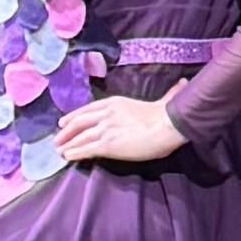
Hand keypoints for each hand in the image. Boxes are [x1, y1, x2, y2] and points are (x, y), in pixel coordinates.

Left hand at [54, 93, 182, 165]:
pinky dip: (75, 153)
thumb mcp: (163, 100)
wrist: (168, 125)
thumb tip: (183, 83)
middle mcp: (106, 114)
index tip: (63, 123)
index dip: (73, 117)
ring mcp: (105, 129)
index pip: (87, 109)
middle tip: (57, 140)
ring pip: (79, 137)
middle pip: (79, 123)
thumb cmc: (168, 114)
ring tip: (60, 151)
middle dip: (66, 132)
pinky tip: (68, 157)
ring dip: (67, 144)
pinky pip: (85, 149)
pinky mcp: (107, 144)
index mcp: (115, 102)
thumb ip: (168, 94)